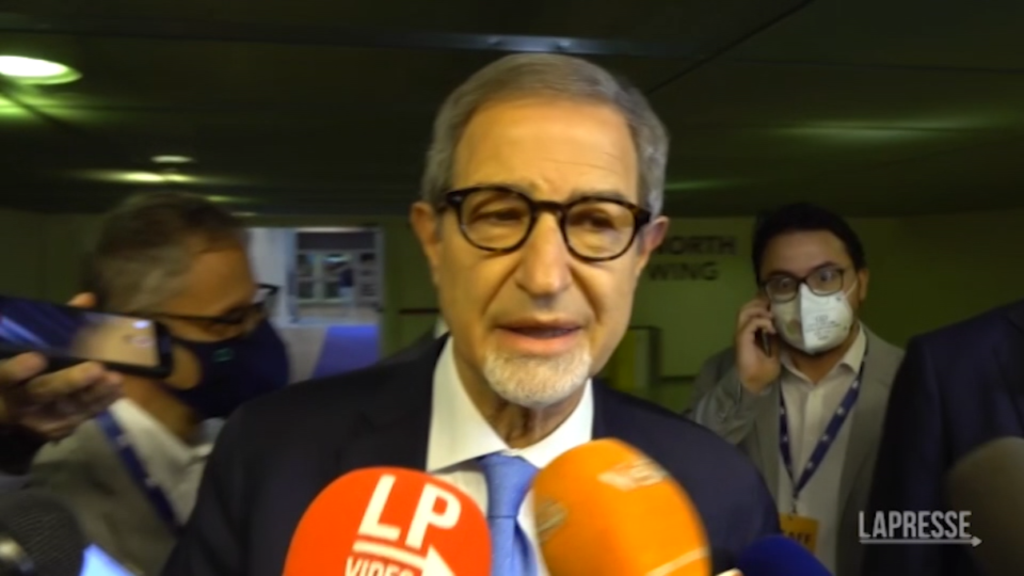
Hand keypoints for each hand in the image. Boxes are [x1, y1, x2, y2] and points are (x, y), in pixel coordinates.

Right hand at [0, 293, 122, 440]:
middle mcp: (18, 402)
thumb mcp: (25, 348)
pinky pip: (83, 416)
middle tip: (96, 368)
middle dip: (69, 381)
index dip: (18, 369)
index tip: (37, 358)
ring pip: (68, 407)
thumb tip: (86, 300)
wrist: (13, 411)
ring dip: (95, 393)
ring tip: (115, 378)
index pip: (5, 375)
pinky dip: (101, 402)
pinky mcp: (59, 429)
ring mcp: (39, 419)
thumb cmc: (22, 372)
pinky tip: (116, 389)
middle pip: (42, 392)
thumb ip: (54, 325)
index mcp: (4, 379)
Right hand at [734, 297, 780, 393]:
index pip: (750, 312)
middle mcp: (742, 331)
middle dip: (759, 303)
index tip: (774, 303)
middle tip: (773, 305)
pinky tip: (771, 327)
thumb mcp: (774, 353)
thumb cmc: (763, 372)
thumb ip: (774, 340)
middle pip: (745, 307)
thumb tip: (780, 328)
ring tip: (771, 315)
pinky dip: (761, 322)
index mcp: (749, 333)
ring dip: (759, 310)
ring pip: (744, 311)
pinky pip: (750, 323)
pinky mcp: (741, 339)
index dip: (760, 305)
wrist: (755, 384)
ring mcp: (741, 334)